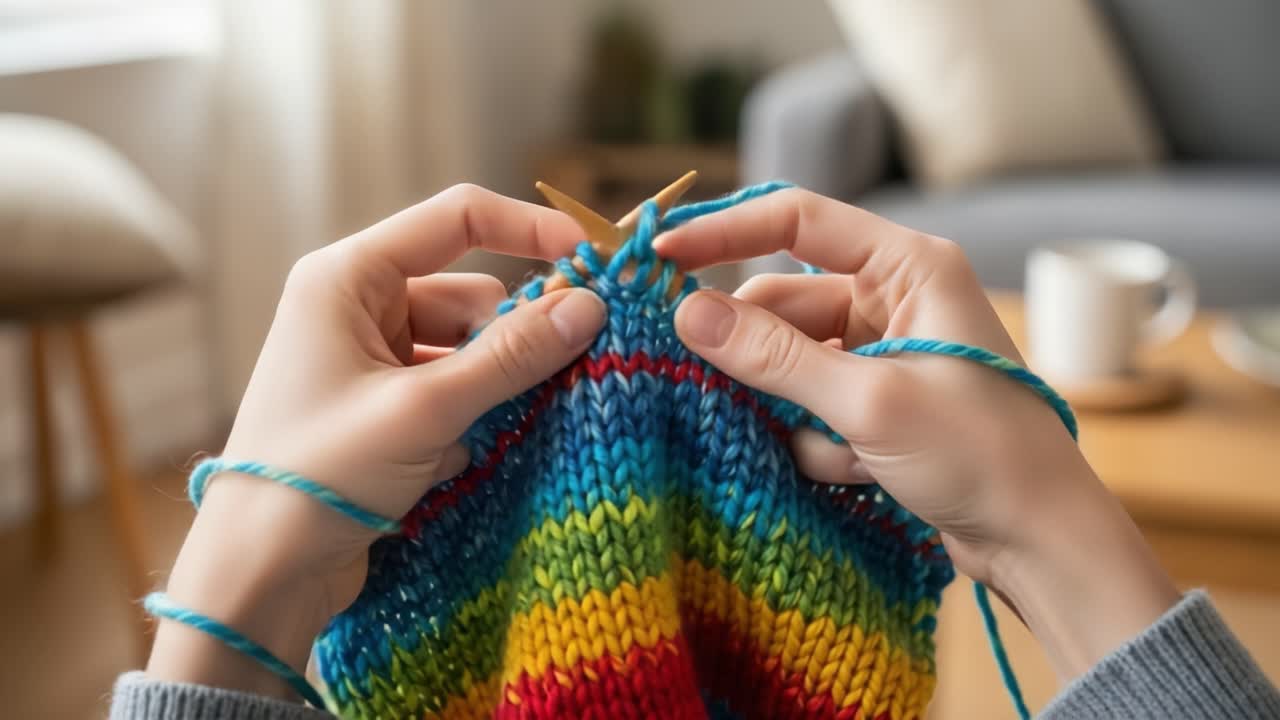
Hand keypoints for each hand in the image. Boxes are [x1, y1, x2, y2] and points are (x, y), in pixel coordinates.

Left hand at [147, 185, 605, 698]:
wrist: (259, 574)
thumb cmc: (319, 474)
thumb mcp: (424, 410)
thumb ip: (511, 355)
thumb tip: (590, 306)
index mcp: (348, 278)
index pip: (456, 219)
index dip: (528, 231)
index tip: (591, 263)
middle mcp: (356, 308)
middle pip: (469, 294)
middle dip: (513, 334)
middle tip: (560, 372)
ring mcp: (368, 361)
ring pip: (467, 349)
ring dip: (495, 385)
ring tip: (495, 430)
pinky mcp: (382, 409)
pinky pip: (452, 391)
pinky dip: (471, 419)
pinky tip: (457, 461)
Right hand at [654, 188, 1177, 679]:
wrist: (1041, 541)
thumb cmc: (982, 454)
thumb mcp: (870, 402)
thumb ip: (774, 357)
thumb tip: (687, 312)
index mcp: (909, 268)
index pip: (798, 222)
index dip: (724, 232)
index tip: (661, 256)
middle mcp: (895, 300)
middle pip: (785, 304)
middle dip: (756, 353)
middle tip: (706, 381)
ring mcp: (885, 354)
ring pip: (792, 363)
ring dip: (794, 410)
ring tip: (833, 447)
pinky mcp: (877, 403)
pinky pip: (813, 405)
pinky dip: (820, 441)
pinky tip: (860, 472)